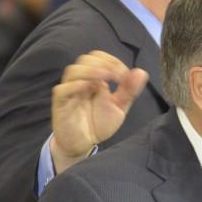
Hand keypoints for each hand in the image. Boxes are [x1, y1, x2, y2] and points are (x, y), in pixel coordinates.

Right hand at [49, 50, 147, 172]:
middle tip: (118, 76)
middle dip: (103, 63)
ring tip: (106, 77)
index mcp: (93, 79)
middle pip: (85, 59)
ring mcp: (69, 91)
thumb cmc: (99, 123)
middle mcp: (80, 81)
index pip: (98, 57)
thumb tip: (141, 72)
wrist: (84, 144)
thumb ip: (129, 91)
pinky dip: (75, 85)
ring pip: (73, 71)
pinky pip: (63, 90)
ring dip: (91, 70)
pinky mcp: (60, 104)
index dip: (112, 61)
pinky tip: (90, 87)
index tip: (125, 75)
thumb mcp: (119, 107)